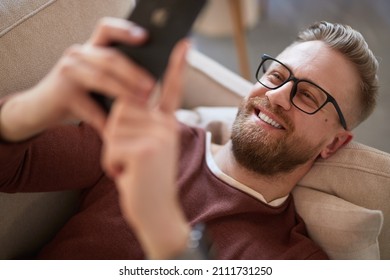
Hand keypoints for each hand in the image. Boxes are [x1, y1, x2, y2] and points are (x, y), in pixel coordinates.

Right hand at [0, 17, 154, 140]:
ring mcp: (68, 71)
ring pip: (102, 79)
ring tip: (143, 105)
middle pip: (111, 58)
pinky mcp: (61, 93)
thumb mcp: (97, 82)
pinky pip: (90, 108)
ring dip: (125, 93)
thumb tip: (153, 87)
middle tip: (152, 88)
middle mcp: (78, 55)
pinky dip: (106, 121)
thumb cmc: (78, 96)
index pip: (107, 29)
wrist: (39, 110)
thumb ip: (118, 77)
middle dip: (135, 73)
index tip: (145, 37)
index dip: (125, 30)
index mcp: (91, 49)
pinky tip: (119, 131)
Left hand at [102, 40, 189, 258]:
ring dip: (113, 151)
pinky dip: (111, 164)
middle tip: (131, 158)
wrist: (157, 213)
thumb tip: (125, 105)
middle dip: (116, 135)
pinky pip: (111, 146)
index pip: (172, 91)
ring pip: (113, 128)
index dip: (177, 67)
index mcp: (168, 124)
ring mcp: (159, 137)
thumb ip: (142, 125)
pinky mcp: (146, 149)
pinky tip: (128, 175)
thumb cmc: (147, 181)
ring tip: (131, 167)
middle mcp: (167, 126)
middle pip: (122, 108)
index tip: (184, 44)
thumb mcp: (149, 149)